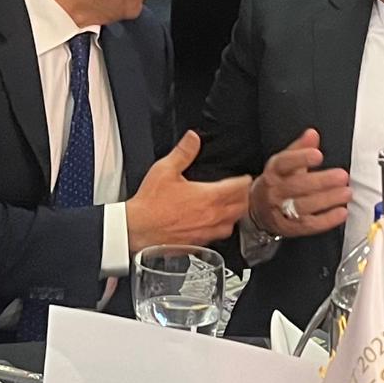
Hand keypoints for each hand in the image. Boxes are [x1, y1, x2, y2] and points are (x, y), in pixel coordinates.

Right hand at [126, 131, 250, 251]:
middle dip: (244, 198)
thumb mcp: (165, 169)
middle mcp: (211, 215)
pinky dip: (222, 229)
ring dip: (236, 215)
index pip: (238, 187)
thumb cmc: (150, 204)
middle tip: (243, 192)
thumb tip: (193, 138)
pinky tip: (216, 225)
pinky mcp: (199, 244)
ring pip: (233, 224)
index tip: (246, 178)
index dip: (244, 181)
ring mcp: (206, 232)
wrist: (137, 229)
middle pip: (241, 207)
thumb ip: (183, 152)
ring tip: (234, 208)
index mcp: (208, 196)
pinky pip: (218, 237)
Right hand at [249, 129, 350, 238]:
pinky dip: (326, 220)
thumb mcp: (284, 163)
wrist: (257, 209)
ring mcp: (281, 211)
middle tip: (342, 176)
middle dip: (321, 181)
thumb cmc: (275, 183)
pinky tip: (340, 212)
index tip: (318, 155)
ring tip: (346, 193)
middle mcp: (275, 191)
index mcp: (273, 172)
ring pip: (303, 206)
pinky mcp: (290, 227)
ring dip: (327, 200)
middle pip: (296, 186)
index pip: (284, 163)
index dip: (301, 158)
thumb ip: (300, 148)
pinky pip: (309, 225)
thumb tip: (312, 134)